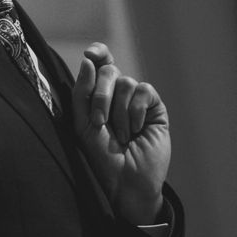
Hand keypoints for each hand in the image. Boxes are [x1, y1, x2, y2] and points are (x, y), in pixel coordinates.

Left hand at [71, 44, 170, 222]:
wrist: (126, 182)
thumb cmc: (102, 159)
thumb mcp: (83, 126)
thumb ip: (82, 93)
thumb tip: (89, 59)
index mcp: (100, 97)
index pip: (100, 65)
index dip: (98, 53)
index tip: (90, 54)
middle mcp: (119, 95)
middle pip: (109, 71)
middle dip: (101, 96)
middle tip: (100, 123)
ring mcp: (138, 100)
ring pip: (126, 82)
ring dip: (118, 113)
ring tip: (122, 136)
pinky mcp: (154, 107)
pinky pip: (143, 91)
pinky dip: (135, 112)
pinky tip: (136, 131)